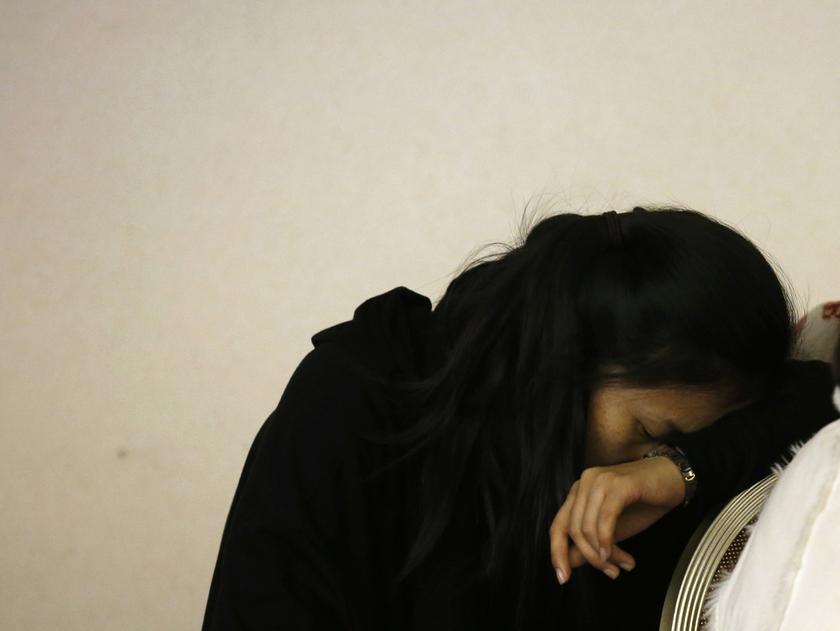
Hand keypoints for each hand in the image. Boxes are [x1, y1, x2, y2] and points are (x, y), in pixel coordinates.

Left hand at [549, 455, 684, 583]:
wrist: (673, 478)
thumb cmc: (644, 501)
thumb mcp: (614, 528)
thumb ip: (590, 542)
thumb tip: (569, 564)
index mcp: (579, 492)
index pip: (558, 525)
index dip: (557, 553)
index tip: (562, 578)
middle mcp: (584, 483)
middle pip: (574, 530)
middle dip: (591, 558)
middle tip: (612, 572)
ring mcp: (600, 480)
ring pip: (588, 527)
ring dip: (605, 554)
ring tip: (624, 564)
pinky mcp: (619, 484)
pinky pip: (605, 518)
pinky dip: (608, 540)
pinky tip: (618, 555)